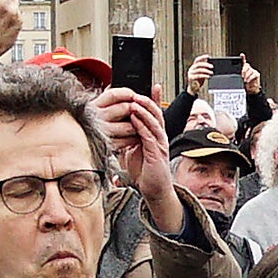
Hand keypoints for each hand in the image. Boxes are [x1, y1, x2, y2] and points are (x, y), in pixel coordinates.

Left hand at [94, 86, 186, 232]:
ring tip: (135, 101)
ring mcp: (159, 144)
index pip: (155, 114)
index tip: (152, 87)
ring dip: (144, 111)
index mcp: (154, 136)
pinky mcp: (156, 153)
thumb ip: (129, 140)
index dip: (153, 100)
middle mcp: (159, 137)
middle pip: (156, 114)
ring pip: (154, 122)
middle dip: (147, 101)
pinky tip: (135, 119)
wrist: (154, 190)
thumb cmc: (144, 172)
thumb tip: (118, 131)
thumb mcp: (134, 151)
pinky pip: (150, 136)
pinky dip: (142, 126)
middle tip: (137, 92)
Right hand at [185, 55, 214, 91]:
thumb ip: (204, 69)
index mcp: (193, 66)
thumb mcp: (202, 73)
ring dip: (206, 71)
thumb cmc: (198, 81)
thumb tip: (210, 64)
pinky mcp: (191, 78)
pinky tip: (208, 76)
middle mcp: (191, 69)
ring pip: (199, 70)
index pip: (197, 60)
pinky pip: (198, 75)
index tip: (208, 56)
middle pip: (198, 64)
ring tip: (211, 73)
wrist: (193, 89)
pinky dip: (205, 75)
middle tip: (212, 66)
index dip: (202, 57)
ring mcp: (190, 73)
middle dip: (206, 64)